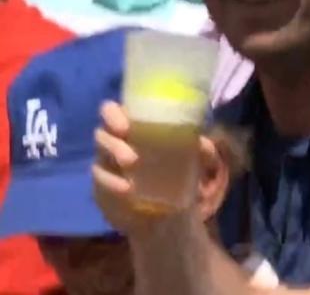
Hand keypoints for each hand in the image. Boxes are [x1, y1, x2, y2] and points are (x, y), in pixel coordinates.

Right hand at [92, 101, 209, 235]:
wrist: (164, 204)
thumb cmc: (174, 167)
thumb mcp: (191, 157)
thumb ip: (201, 150)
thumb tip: (204, 144)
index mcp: (133, 126)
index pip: (111, 111)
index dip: (112, 113)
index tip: (125, 125)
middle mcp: (115, 141)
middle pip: (102, 133)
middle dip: (112, 139)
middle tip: (129, 147)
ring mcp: (106, 162)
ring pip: (100, 153)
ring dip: (114, 155)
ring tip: (132, 164)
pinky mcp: (103, 183)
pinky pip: (100, 179)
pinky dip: (111, 182)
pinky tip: (126, 188)